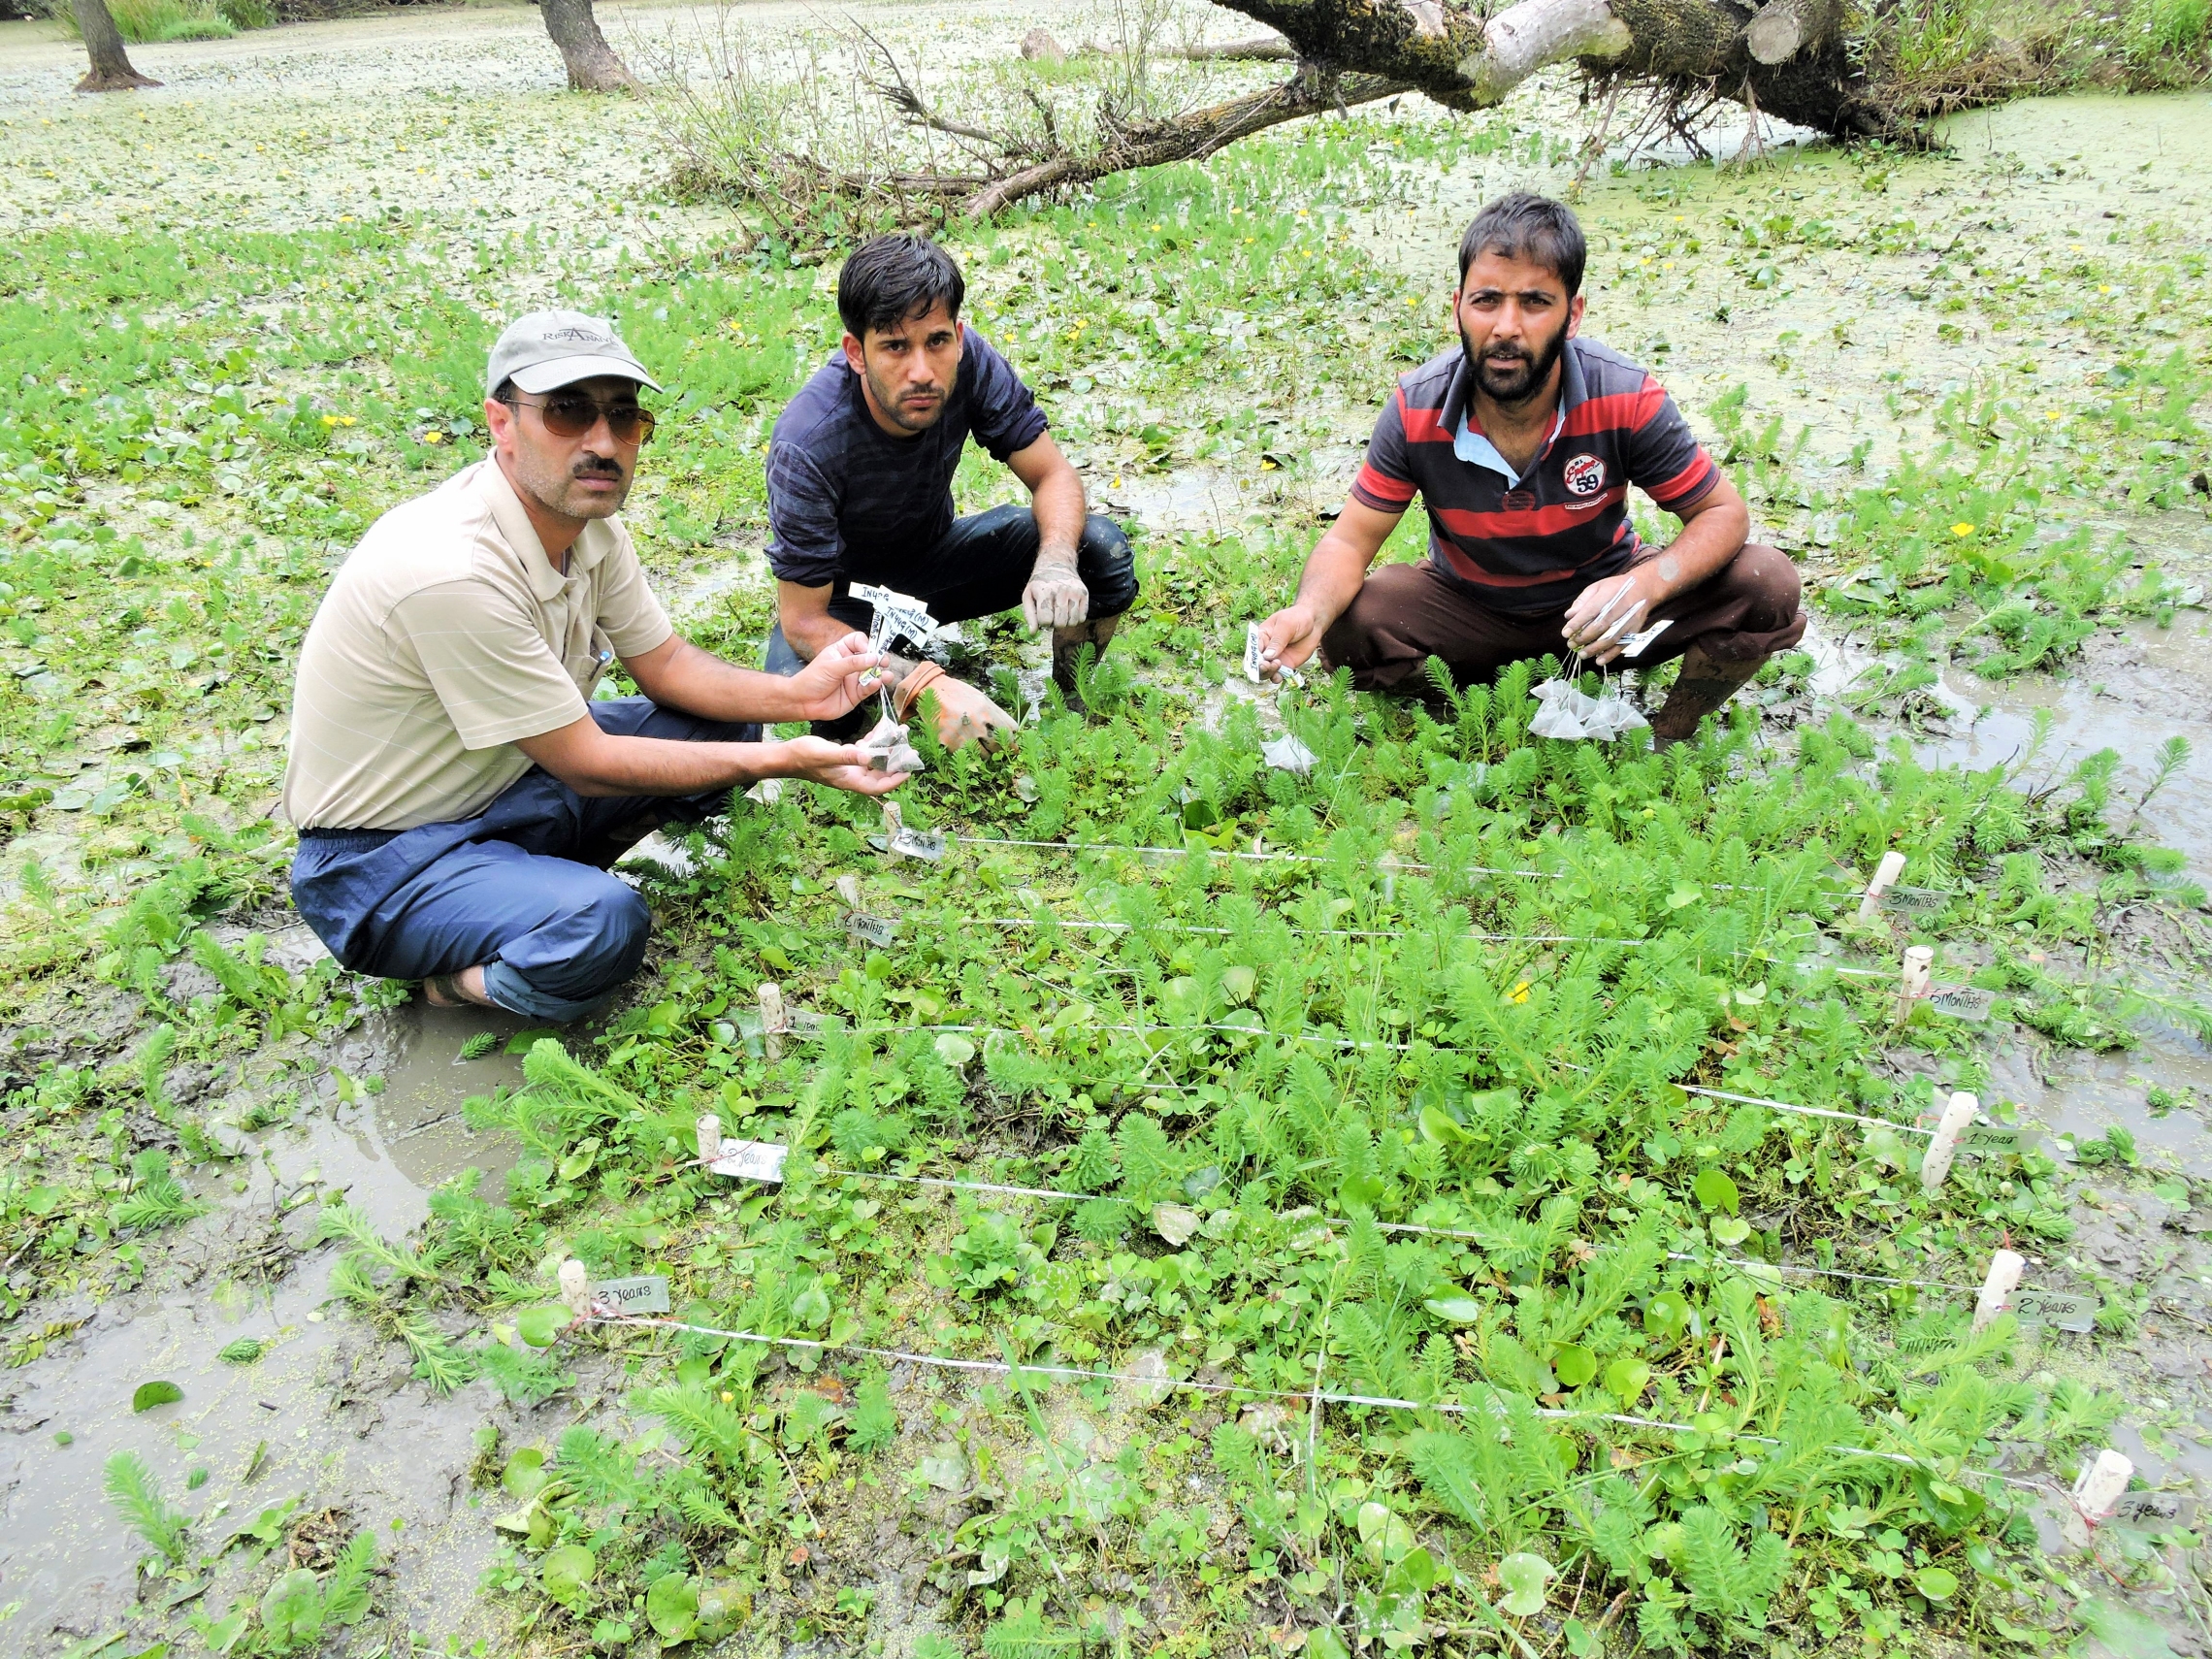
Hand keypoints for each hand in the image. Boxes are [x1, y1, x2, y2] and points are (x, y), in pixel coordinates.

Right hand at [778, 735, 910, 796]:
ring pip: (874, 759)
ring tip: (900, 733)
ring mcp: (848, 766)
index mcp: (849, 780)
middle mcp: (851, 775)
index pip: (877, 786)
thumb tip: (869, 758)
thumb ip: (848, 756)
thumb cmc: (803, 756)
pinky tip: (881, 730)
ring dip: (887, 748)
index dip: (894, 781)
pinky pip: (864, 750)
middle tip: (909, 748)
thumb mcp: (826, 754)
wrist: (786, 755)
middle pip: (880, 772)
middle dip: (895, 761)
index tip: (908, 772)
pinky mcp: (844, 756)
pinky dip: (874, 741)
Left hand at [785, 631, 885, 720]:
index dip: (865, 643)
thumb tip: (874, 658)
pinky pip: (869, 688)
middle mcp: (851, 664)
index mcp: (842, 651)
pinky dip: (874, 686)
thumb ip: (853, 663)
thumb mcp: (831, 667)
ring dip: (881, 674)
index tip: (868, 650)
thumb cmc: (812, 679)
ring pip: (873, 674)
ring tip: (886, 675)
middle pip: (870, 657)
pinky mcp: (856, 694)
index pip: (858, 641)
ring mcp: (854, 679)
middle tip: (883, 661)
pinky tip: (876, 683)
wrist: (803, 702)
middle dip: (879, 658)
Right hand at [895, 663, 1019, 751]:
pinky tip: (966, 749)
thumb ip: (995, 713)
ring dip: (984, 754)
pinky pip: (965, 756)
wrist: (929, 690)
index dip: (1013, 741)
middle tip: (999, 753)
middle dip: (1000, 750)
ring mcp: (963, 734)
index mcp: (987, 710)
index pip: (1009, 732)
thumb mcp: (980, 698)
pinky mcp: (949, 742)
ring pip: (983, 755)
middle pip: (997, 746)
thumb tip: (1012, 731)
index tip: (1014, 748)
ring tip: (981, 750)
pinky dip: (967, 755)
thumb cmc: (957, 694)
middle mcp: (977, 723)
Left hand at [1021, 555, 1089, 630]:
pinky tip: (1069, 610)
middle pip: (1060, 623)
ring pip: (1072, 622)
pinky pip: (1082, 618)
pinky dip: (1075, 618)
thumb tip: (1033, 632)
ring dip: (1065, 622)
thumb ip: (1029, 615)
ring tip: (1060, 612)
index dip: (1043, 622)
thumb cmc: (1040, 583)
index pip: (1046, 620)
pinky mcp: (1084, 594)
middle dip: (1055, 623)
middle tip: (1052, 615)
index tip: (1043, 615)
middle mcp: (1062, 591)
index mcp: (1045, 591)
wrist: (1057, 564)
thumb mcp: (1028, 595)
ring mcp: (1075, 592)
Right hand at [1253, 602, 1323, 679]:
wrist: (1314, 623)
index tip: (1260, 659)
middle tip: (1268, 664)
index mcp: (1261, 636)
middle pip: (1256, 663)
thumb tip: (1267, 656)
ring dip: (1268, 672)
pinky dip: (1276, 678)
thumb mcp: (1286, 625)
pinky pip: (1278, 675)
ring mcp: (1275, 658)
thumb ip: (1277, 641)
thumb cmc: (1297, 618)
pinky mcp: (1286, 665)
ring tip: (1277, 665)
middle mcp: (1265, 649)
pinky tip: (1279, 677)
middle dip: (1260, 667)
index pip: (1252, 649)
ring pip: (1265, 671)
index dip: (1253, 656)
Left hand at [1561, 569, 1652, 664]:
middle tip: (1571, 644)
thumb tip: (1569, 616)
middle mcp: (1620, 607)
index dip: (1577, 623)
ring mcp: (1629, 620)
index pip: (1591, 610)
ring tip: (1582, 655)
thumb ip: (1582, 601)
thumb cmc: (1615, 588)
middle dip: (1584, 637)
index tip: (1565, 633)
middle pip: (1600, 625)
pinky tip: (1599, 661)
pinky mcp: (1634, 630)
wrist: (1643, 588)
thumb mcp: (1597, 587)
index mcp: (1609, 594)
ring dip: (1595, 649)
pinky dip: (1611, 654)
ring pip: (1611, 637)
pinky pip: (1622, 645)